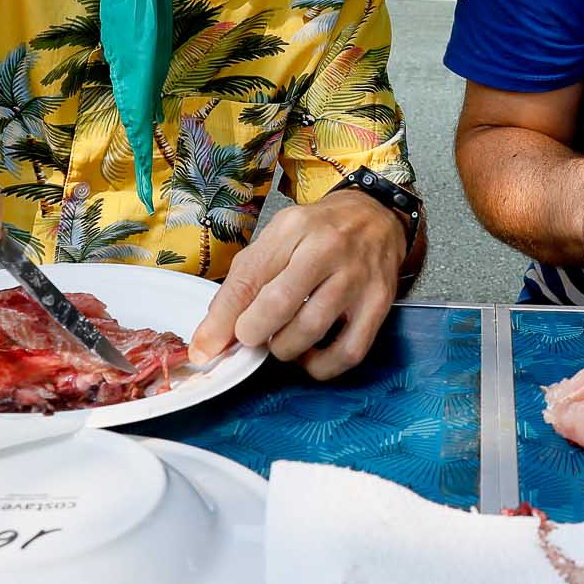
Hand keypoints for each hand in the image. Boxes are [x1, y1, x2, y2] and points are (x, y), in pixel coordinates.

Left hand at [189, 188, 406, 379]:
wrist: (377, 217)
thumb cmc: (319, 233)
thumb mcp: (276, 239)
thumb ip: (243, 283)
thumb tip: (212, 338)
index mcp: (294, 228)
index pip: (248, 279)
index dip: (221, 321)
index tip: (205, 348)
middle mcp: (328, 248)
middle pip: (278, 305)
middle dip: (253, 333)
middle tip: (251, 337)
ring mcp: (357, 277)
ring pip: (310, 331)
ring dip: (285, 349)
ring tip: (281, 340)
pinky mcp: (379, 304)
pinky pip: (347, 352)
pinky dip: (321, 365)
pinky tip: (310, 354)